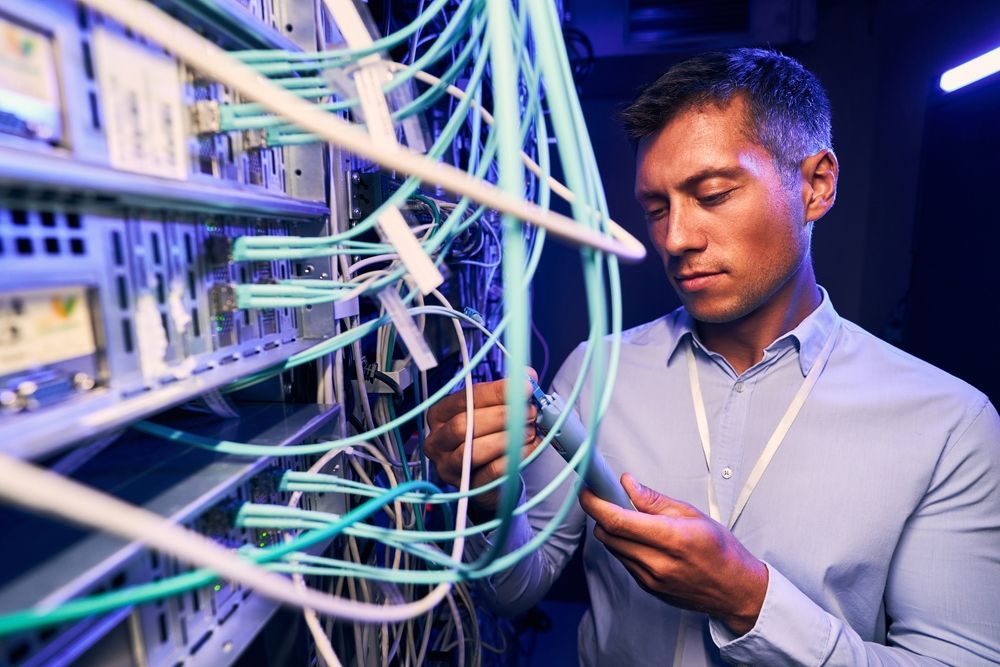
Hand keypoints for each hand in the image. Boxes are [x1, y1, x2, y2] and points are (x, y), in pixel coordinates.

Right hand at [425, 369, 540, 517]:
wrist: (488, 477)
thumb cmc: (487, 437)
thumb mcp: (494, 410)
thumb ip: (509, 392)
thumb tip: (528, 376)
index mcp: (440, 414)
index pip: (466, 397)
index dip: (497, 391)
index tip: (524, 388)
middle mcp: (437, 440)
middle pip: (464, 424)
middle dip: (501, 416)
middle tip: (529, 413)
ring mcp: (447, 466)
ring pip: (472, 450)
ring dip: (506, 438)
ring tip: (528, 431)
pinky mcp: (465, 487)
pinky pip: (489, 472)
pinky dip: (512, 458)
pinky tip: (527, 448)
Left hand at [579, 473, 767, 635]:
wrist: (735, 590)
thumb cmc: (721, 551)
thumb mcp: (693, 514)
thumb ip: (655, 500)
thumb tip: (628, 485)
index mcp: (672, 539)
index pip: (618, 521)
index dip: (595, 504)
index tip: (587, 490)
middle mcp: (658, 562)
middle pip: (608, 534)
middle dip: (600, 513)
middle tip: (607, 498)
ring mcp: (651, 579)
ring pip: (612, 548)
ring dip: (612, 530)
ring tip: (631, 519)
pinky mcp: (648, 589)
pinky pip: (623, 561)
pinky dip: (624, 545)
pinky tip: (640, 538)